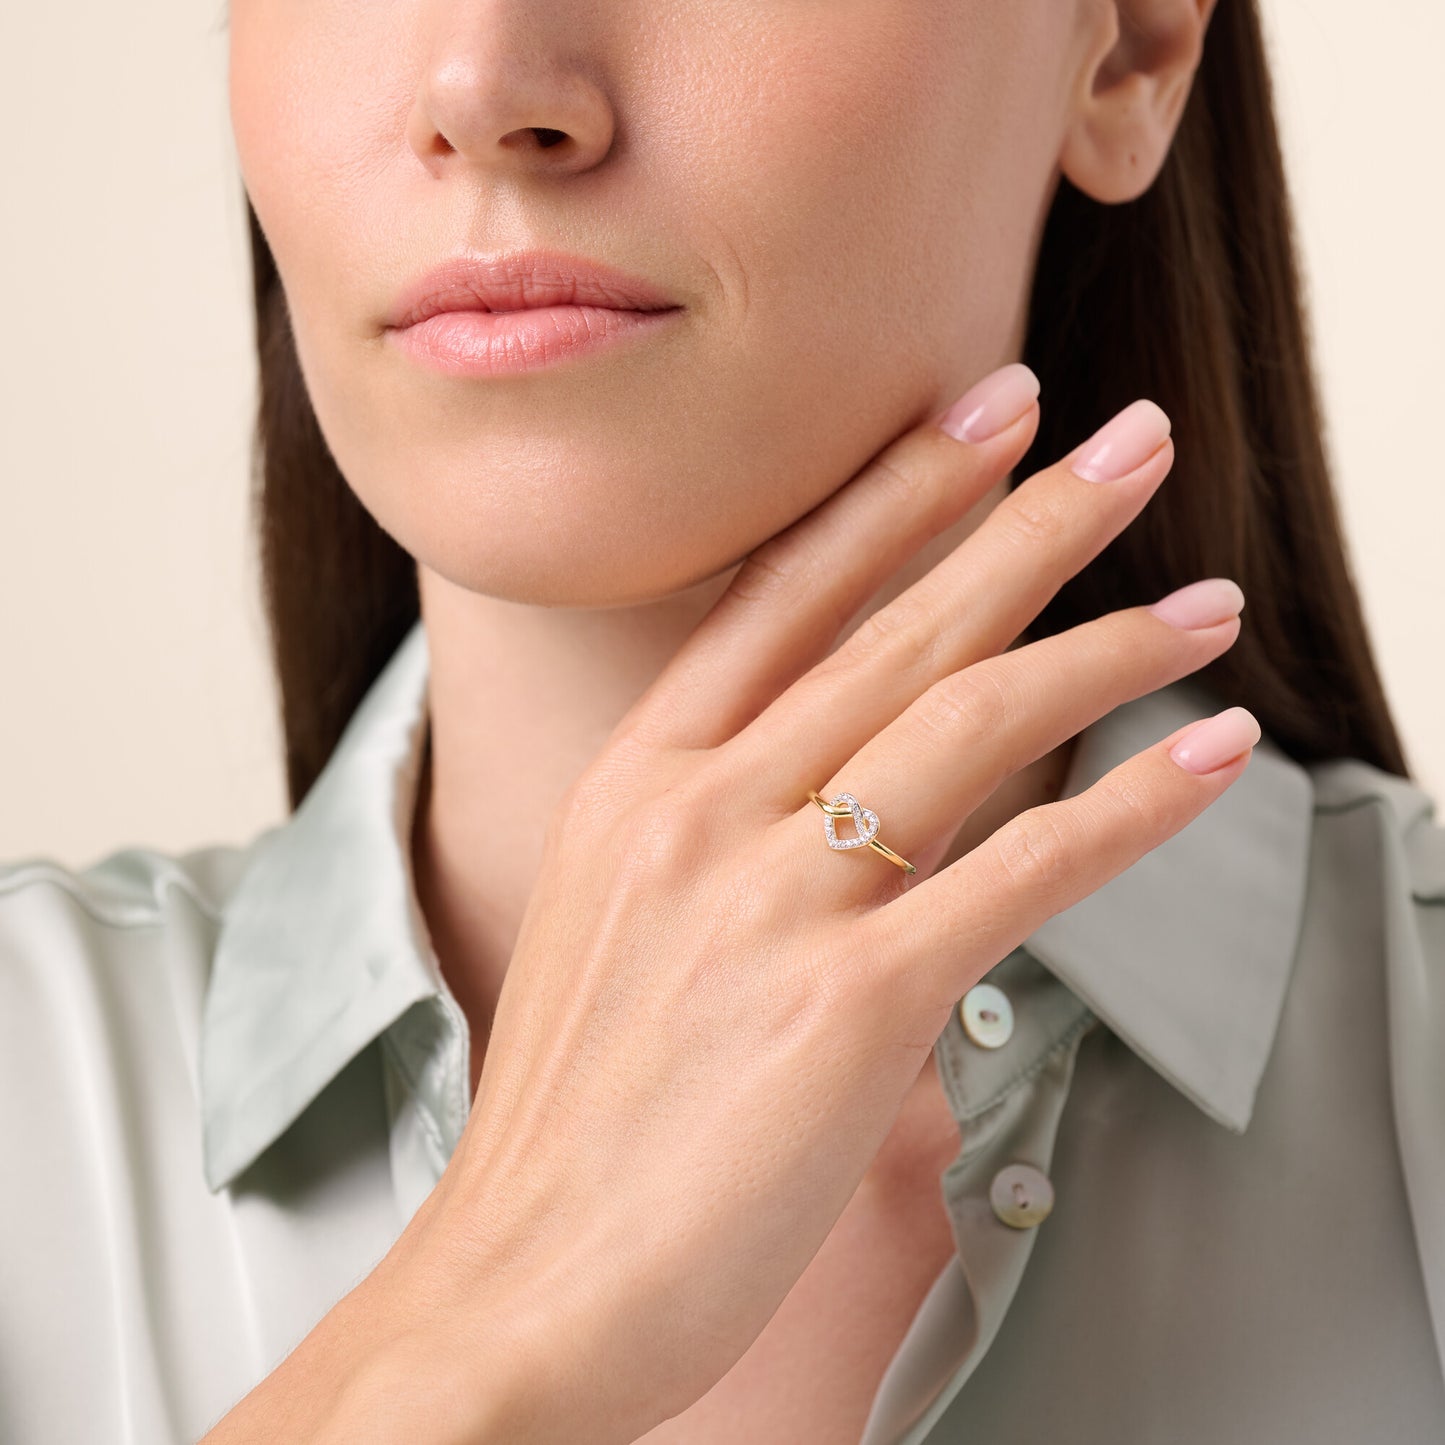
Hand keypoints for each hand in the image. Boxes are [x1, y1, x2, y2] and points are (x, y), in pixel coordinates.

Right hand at [364, 367, 1253, 1441]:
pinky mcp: (850, 1004)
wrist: (522, 1279)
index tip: (982, 415)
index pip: (784, 593)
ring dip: (1108, 645)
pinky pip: (1024, 870)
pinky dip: (1133, 806)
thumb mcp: (614, 921)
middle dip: (1028, 519)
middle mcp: (702, 811)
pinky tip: (1212, 756)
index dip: (896, 492)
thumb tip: (848, 791)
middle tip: (1127, 443)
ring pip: (970, 721)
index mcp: (634, 779)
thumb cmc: (573, 1110)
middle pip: (896, 626)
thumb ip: (723, 833)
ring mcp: (772, 899)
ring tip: (1202, 603)